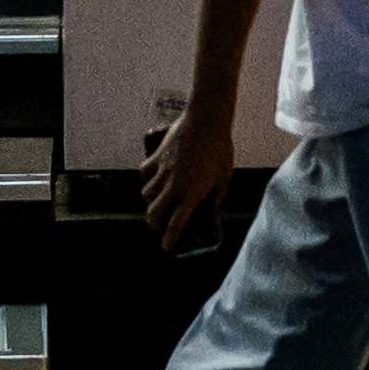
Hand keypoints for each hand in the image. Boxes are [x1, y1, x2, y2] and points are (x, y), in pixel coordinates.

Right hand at [141, 105, 236, 249]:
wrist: (206, 121)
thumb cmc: (219, 149)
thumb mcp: (224, 177)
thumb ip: (216, 197)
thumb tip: (213, 211)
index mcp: (192, 194)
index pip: (176, 223)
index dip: (170, 239)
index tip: (167, 247)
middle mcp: (173, 185)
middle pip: (155, 213)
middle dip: (155, 224)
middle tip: (159, 227)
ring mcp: (162, 171)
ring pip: (146, 195)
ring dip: (150, 203)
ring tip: (155, 205)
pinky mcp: (157, 157)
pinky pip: (144, 173)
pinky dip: (145, 180)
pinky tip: (151, 180)